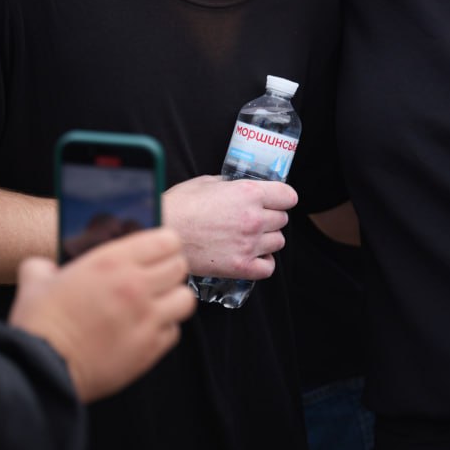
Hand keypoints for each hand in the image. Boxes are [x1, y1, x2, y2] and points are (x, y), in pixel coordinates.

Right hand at [8, 227, 194, 402]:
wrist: (41, 371)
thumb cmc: (38, 325)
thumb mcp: (34, 283)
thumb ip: (43, 267)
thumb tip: (42, 268)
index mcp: (112, 262)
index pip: (166, 240)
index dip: (164, 244)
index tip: (157, 251)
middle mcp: (136, 286)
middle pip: (180, 267)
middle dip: (170, 270)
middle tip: (156, 278)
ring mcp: (147, 318)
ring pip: (185, 298)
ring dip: (173, 299)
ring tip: (156, 304)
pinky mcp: (150, 349)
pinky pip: (174, 331)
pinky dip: (165, 330)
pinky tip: (145, 331)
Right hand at [162, 175, 297, 279]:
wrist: (161, 232)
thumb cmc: (179, 206)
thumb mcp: (206, 183)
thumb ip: (230, 185)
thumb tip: (238, 188)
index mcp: (248, 193)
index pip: (288, 196)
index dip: (281, 198)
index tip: (275, 201)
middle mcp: (254, 218)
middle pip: (282, 219)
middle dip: (270, 218)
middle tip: (253, 219)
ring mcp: (249, 244)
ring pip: (278, 242)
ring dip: (267, 239)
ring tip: (249, 238)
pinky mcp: (241, 266)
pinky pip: (269, 267)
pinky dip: (263, 262)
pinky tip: (251, 256)